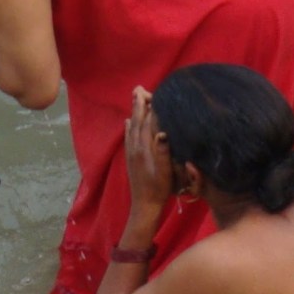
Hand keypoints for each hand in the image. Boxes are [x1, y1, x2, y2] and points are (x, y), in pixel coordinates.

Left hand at [124, 86, 172, 216]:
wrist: (145, 204)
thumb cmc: (159, 188)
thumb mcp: (165, 171)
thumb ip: (163, 152)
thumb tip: (162, 133)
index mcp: (145, 149)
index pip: (147, 123)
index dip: (149, 108)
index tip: (151, 93)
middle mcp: (136, 148)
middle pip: (137, 122)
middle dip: (138, 105)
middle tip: (138, 89)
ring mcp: (132, 154)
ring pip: (132, 128)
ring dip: (134, 113)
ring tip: (135, 99)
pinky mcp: (131, 159)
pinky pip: (128, 137)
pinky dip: (129, 127)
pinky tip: (128, 122)